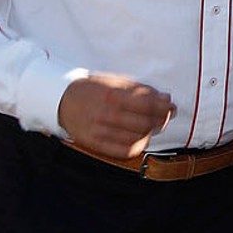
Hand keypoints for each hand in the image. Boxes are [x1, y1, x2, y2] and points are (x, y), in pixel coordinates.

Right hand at [55, 73, 174, 158]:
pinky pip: (123, 150)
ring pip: (137, 138)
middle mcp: (107, 114)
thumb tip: (165, 98)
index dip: (164, 107)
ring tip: (153, 125)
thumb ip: (140, 89)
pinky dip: (137, 146)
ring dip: (151, 132)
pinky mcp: (95, 144)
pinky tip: (141, 138)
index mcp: (112, 95)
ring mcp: (100, 131)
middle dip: (161, 120)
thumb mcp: (114, 81)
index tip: (171, 106)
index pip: (148, 105)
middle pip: (145, 123)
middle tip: (165, 116)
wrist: (61, 100)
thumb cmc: (91, 89)